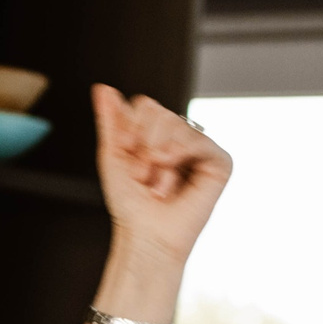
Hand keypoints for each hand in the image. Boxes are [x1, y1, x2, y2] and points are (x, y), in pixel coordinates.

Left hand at [92, 84, 231, 265]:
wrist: (146, 234)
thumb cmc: (130, 204)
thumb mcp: (112, 156)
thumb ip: (110, 121)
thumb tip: (102, 89)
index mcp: (157, 134)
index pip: (144, 105)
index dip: (130, 131)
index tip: (129, 159)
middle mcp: (180, 136)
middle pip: (158, 110)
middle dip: (143, 145)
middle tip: (146, 175)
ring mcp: (200, 147)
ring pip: (176, 122)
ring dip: (157, 156)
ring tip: (159, 181)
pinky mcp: (219, 161)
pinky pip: (199, 139)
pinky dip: (181, 154)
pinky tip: (174, 173)